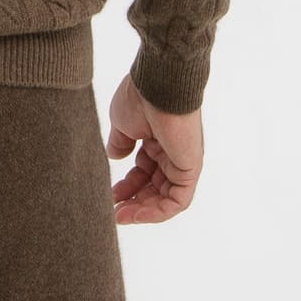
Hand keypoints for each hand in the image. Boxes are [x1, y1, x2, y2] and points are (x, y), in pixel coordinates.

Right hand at [104, 72, 203, 223]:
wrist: (159, 85)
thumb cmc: (140, 98)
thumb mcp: (122, 123)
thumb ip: (120, 142)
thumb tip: (115, 156)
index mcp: (157, 139)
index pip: (144, 170)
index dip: (127, 185)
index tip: (110, 194)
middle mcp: (172, 152)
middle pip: (154, 186)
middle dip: (133, 200)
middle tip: (114, 210)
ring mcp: (182, 161)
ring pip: (165, 197)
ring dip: (143, 210)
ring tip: (121, 216)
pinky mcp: (190, 169)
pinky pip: (177, 201)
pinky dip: (157, 211)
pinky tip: (136, 214)